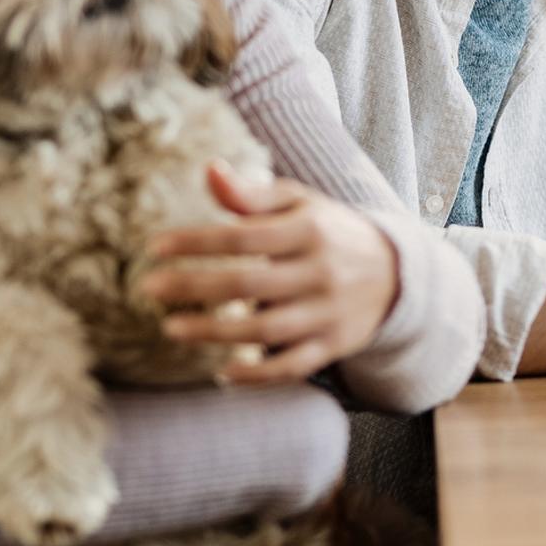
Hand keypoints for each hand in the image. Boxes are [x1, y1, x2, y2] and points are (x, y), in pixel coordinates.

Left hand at [138, 164, 398, 385]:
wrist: (395, 272)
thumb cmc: (330, 231)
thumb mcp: (299, 202)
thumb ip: (252, 193)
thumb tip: (208, 170)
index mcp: (310, 230)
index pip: (244, 236)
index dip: (196, 242)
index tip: (155, 247)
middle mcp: (321, 272)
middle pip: (248, 283)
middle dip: (194, 287)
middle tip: (149, 288)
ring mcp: (328, 312)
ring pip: (266, 329)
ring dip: (214, 332)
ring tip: (172, 328)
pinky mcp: (333, 346)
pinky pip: (292, 367)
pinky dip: (257, 374)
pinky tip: (221, 372)